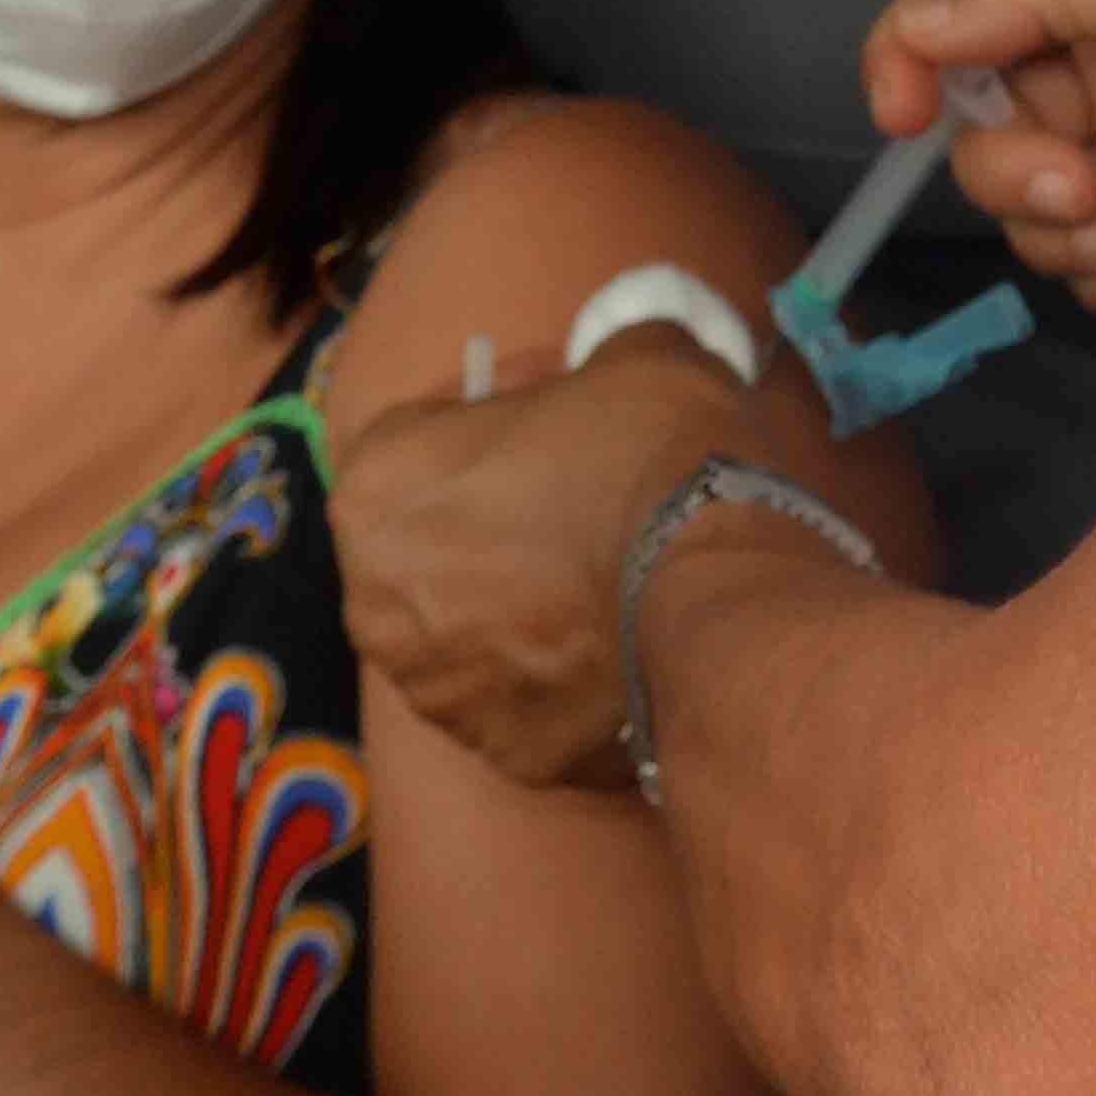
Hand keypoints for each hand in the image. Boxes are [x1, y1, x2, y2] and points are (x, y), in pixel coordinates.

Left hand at [330, 337, 756, 788]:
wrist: (719, 604)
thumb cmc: (651, 459)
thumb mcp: (641, 355)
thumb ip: (610, 340)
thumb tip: (624, 335)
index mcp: (376, 491)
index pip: (414, 437)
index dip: (483, 420)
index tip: (548, 420)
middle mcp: (377, 605)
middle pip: (426, 545)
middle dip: (484, 523)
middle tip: (573, 499)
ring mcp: (439, 695)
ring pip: (466, 636)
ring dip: (514, 609)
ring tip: (603, 581)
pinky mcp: (508, 759)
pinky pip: (527, 703)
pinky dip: (562, 680)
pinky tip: (623, 647)